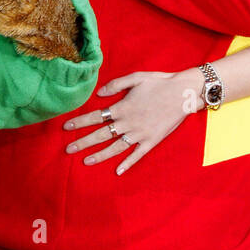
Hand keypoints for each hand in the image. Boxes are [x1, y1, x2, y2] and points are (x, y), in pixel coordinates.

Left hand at [62, 70, 202, 173]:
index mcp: (122, 107)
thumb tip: (98, 94)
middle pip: (101, 135)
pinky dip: (127, 163)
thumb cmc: (159, 82)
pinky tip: (118, 171)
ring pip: (115, 147)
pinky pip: (137, 155)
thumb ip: (115, 85)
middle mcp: (128, 123)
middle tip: (68, 149)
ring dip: (100, 155)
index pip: (96, 116)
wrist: (183, 93)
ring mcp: (140, 134)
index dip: (80, 122)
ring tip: (86, 161)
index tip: (66, 127)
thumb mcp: (136, 77)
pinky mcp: (152, 140)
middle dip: (83, 142)